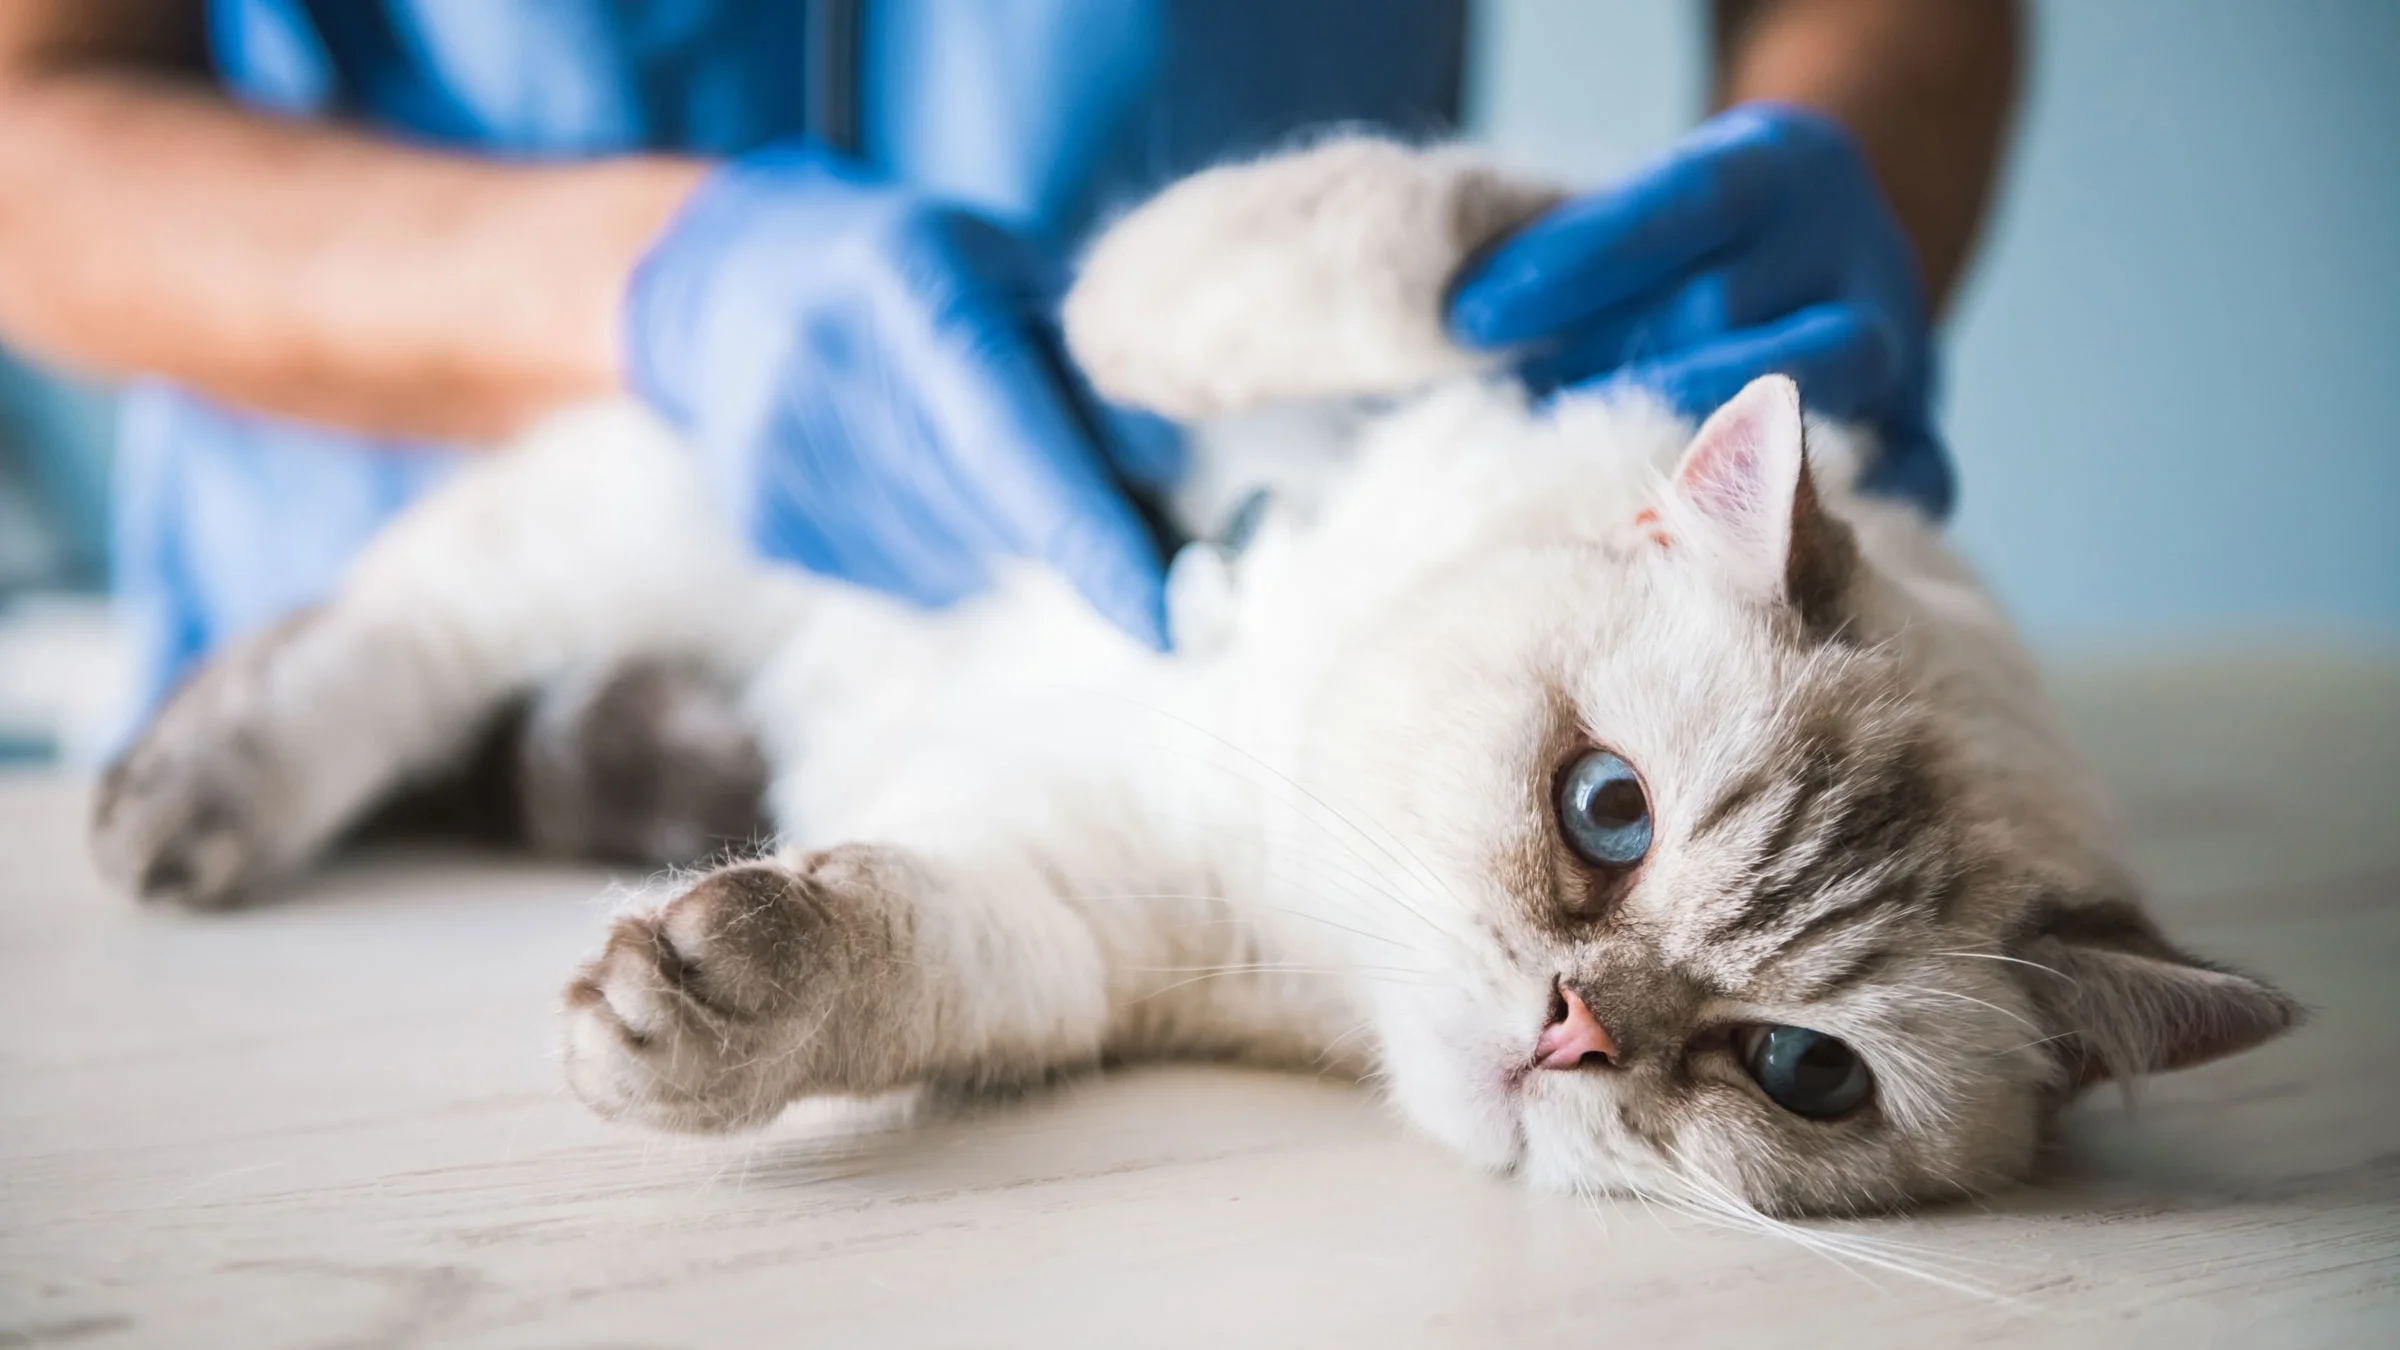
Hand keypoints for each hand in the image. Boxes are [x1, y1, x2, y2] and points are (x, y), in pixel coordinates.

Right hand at [625, 145, 1173, 645]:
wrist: (730, 279)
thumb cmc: (912, 270)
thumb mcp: (1007, 266)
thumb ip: (1092, 356)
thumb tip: (1169, 471)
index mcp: (906, 284)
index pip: (1010, 441)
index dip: (1092, 538)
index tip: (1166, 619)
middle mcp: (827, 366)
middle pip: (997, 512)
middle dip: (1068, 518)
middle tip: (1086, 472)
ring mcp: (785, 453)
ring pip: (961, 559)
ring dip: (1004, 531)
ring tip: (966, 447)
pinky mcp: (766, 520)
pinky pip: (911, 578)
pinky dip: (948, 545)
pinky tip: (913, 475)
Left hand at [1447, 104, 1950, 516]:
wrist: (1831, 255)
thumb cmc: (1688, 256)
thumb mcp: (1645, 222)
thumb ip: (1572, 271)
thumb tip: (1466, 337)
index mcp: (1781, 162)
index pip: (1678, 199)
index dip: (1574, 262)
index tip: (1474, 320)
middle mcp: (1851, 242)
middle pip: (1722, 309)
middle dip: (1604, 375)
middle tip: (1518, 430)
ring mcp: (1900, 339)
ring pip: (1806, 385)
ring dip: (1684, 446)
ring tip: (1595, 493)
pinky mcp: (1923, 429)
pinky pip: (1904, 480)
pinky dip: (1828, 520)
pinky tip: (1731, 556)